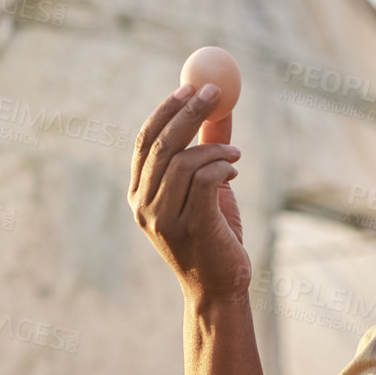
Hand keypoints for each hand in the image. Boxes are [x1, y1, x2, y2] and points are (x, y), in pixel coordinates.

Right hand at [129, 84, 247, 302]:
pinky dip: (222, 167)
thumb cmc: (213, 236)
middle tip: (215, 92)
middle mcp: (143, 205)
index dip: (166, 110)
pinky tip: (234, 173)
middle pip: (162, 145)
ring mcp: (163, 219)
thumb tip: (218, 108)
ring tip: (236, 155)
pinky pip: (205, 180)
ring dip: (216, 149)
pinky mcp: (190, 227)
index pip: (145, 141)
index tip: (190, 87)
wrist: (219, 287)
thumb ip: (206, 150)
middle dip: (190, 113)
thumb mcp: (206, 189)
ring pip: (185, 161)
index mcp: (139, 194)